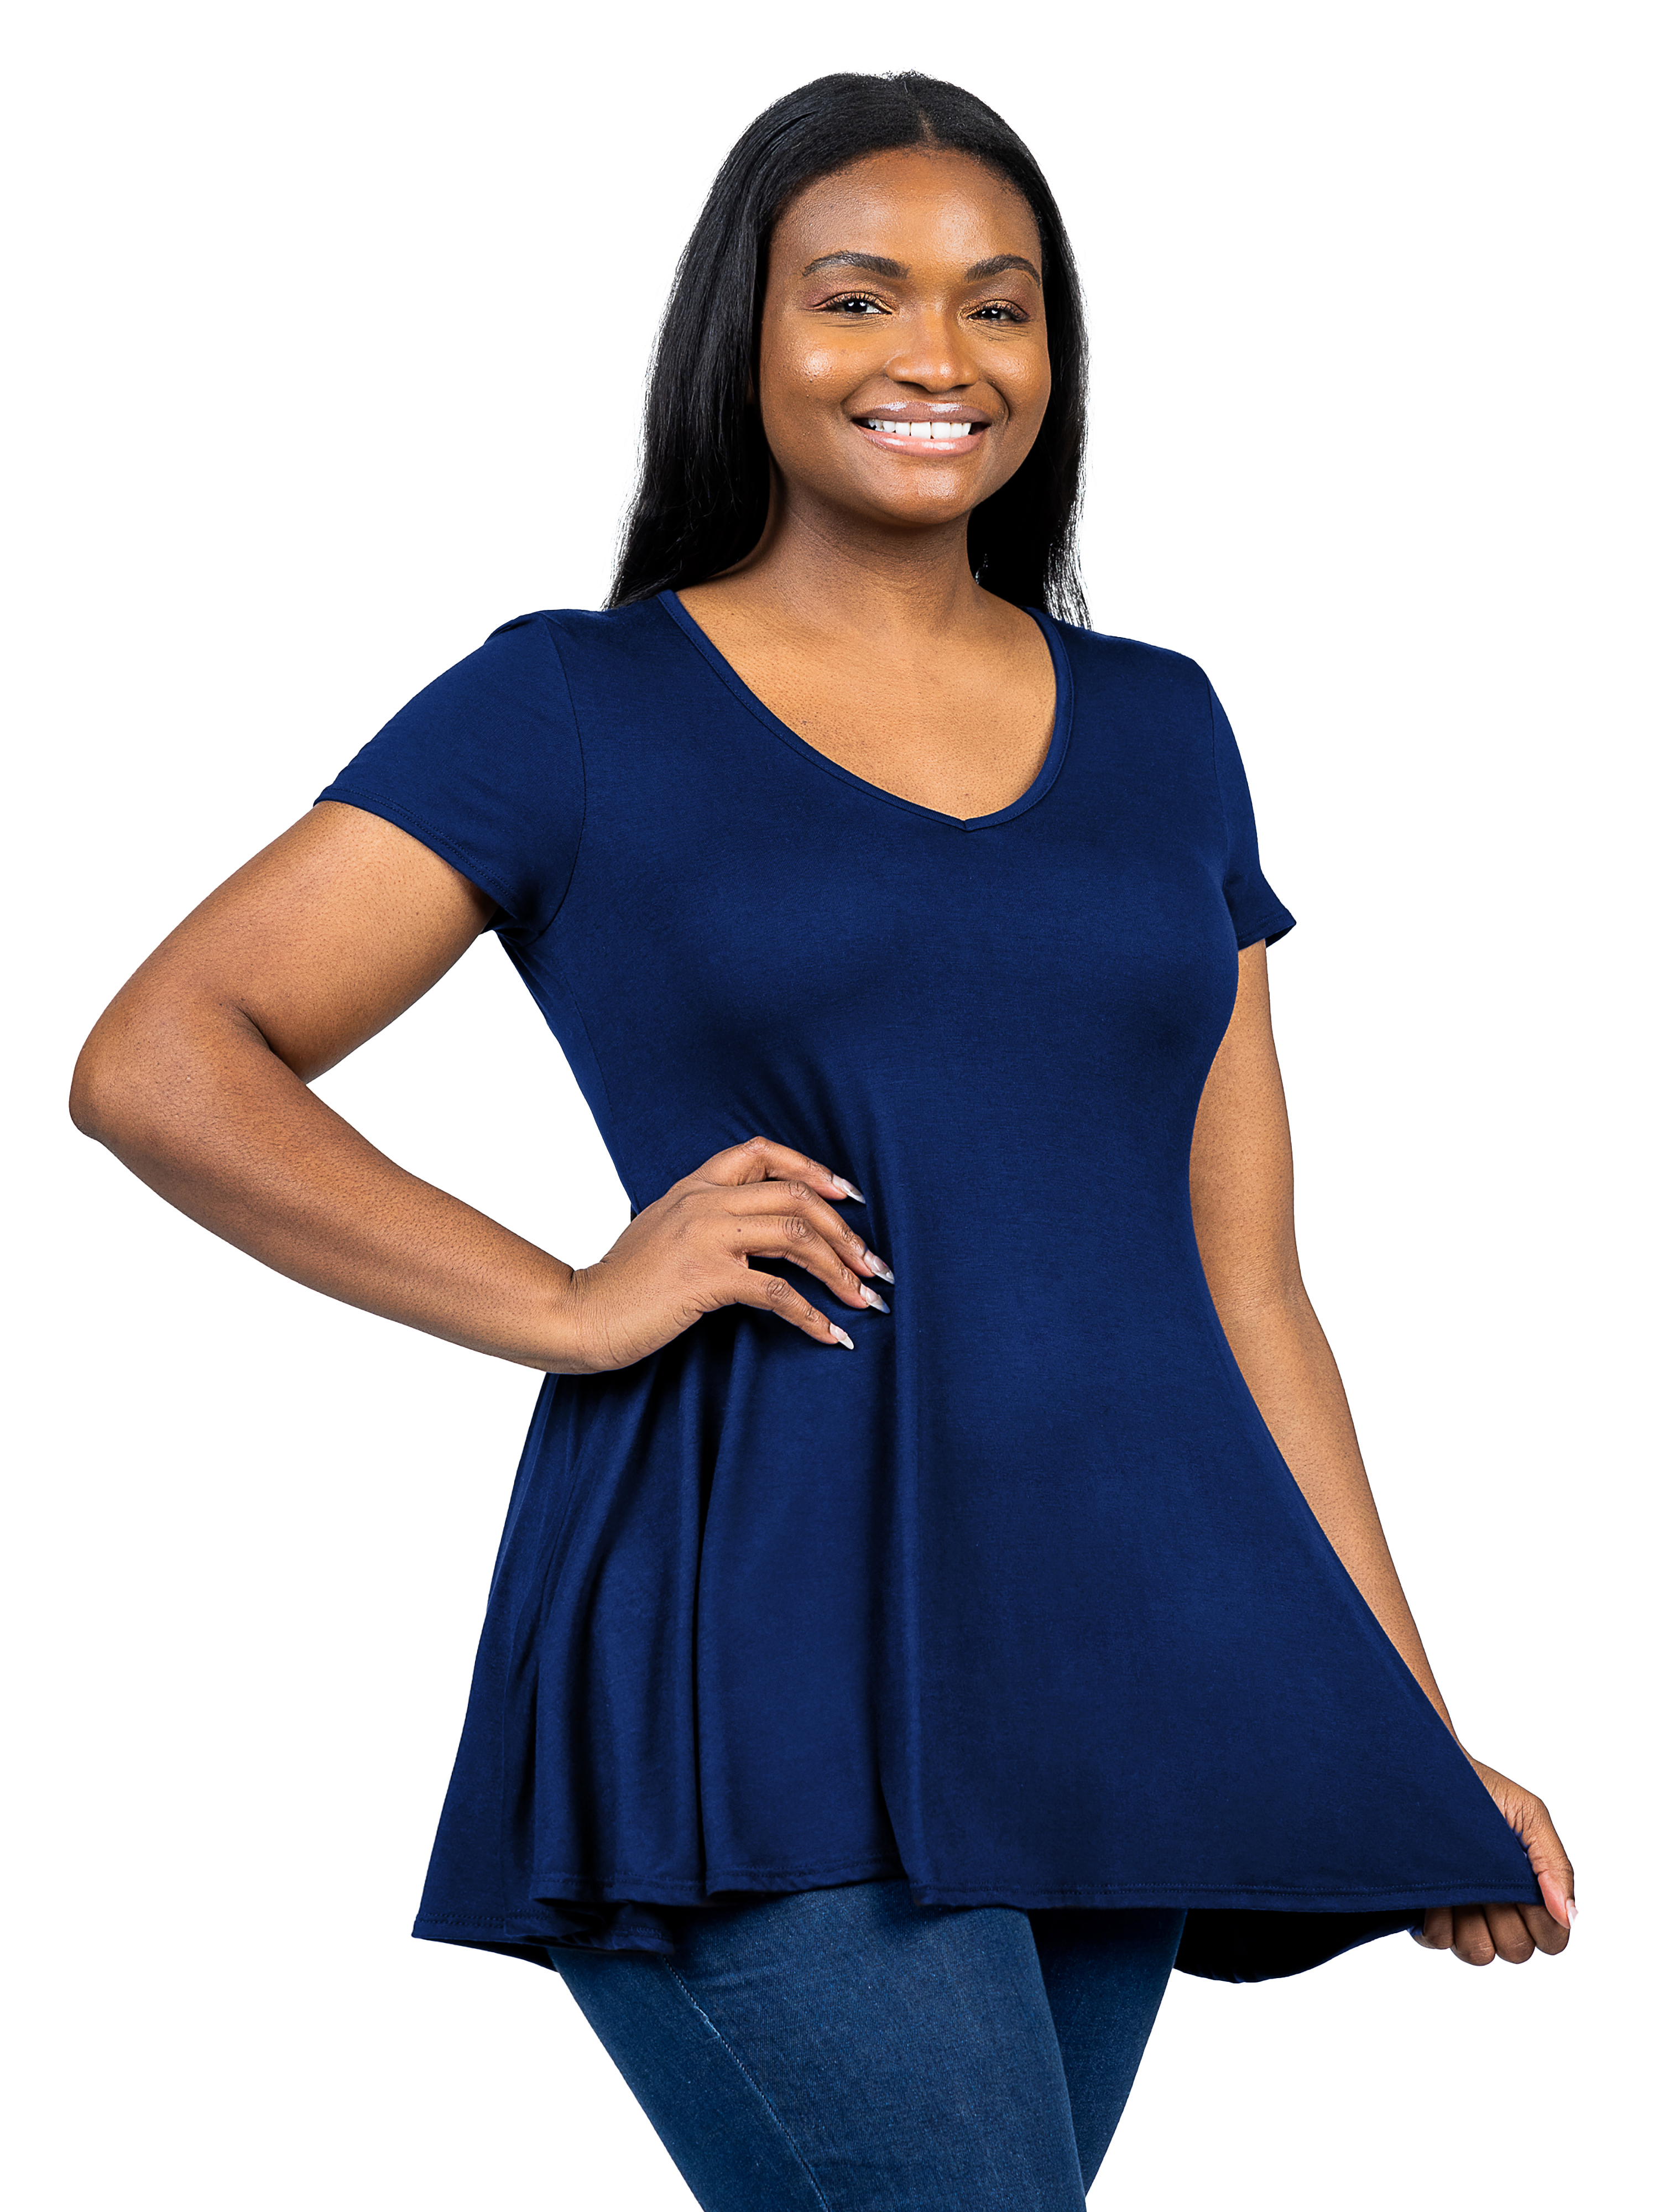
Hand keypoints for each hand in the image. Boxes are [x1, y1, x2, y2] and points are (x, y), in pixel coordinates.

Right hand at [558, 1136, 892, 1371]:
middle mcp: (704, 1202)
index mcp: (694, 1185)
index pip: (762, 1152)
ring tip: (864, 1299)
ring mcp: (706, 1237)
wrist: (580, 1312)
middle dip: (845, 1233)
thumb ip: (705, 1217)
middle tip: (873, 1266)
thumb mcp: (663, 1230)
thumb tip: (756, 1233)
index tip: (848, 1198)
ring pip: (797, 1238)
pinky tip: (831, 1335)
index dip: (813, 1170)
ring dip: (840, 1271)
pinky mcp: (706, 1279)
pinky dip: (812, 1315)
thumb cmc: (623, 1282)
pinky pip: (778, 1292)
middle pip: (796, 1197)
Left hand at [1413, 1757, 1575, 1964]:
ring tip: (1459, 1885)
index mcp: (1526, 1890)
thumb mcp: (1529, 1815)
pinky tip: (1434, 1891)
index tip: (1525, 1892)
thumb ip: (1554, 1864)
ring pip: (1478, 1953)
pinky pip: (1437, 1941)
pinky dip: (1437, 1921)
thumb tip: (1570, 1917)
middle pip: (1515, 1951)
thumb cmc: (1482, 1789)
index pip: (1550, 1939)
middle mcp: (1495, 1907)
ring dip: (1470, 1924)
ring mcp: (1459, 1912)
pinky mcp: (1423, 1912)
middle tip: (1489, 1883)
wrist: (1427, 1768)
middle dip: (1505, 1921)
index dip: (1543, 1924)